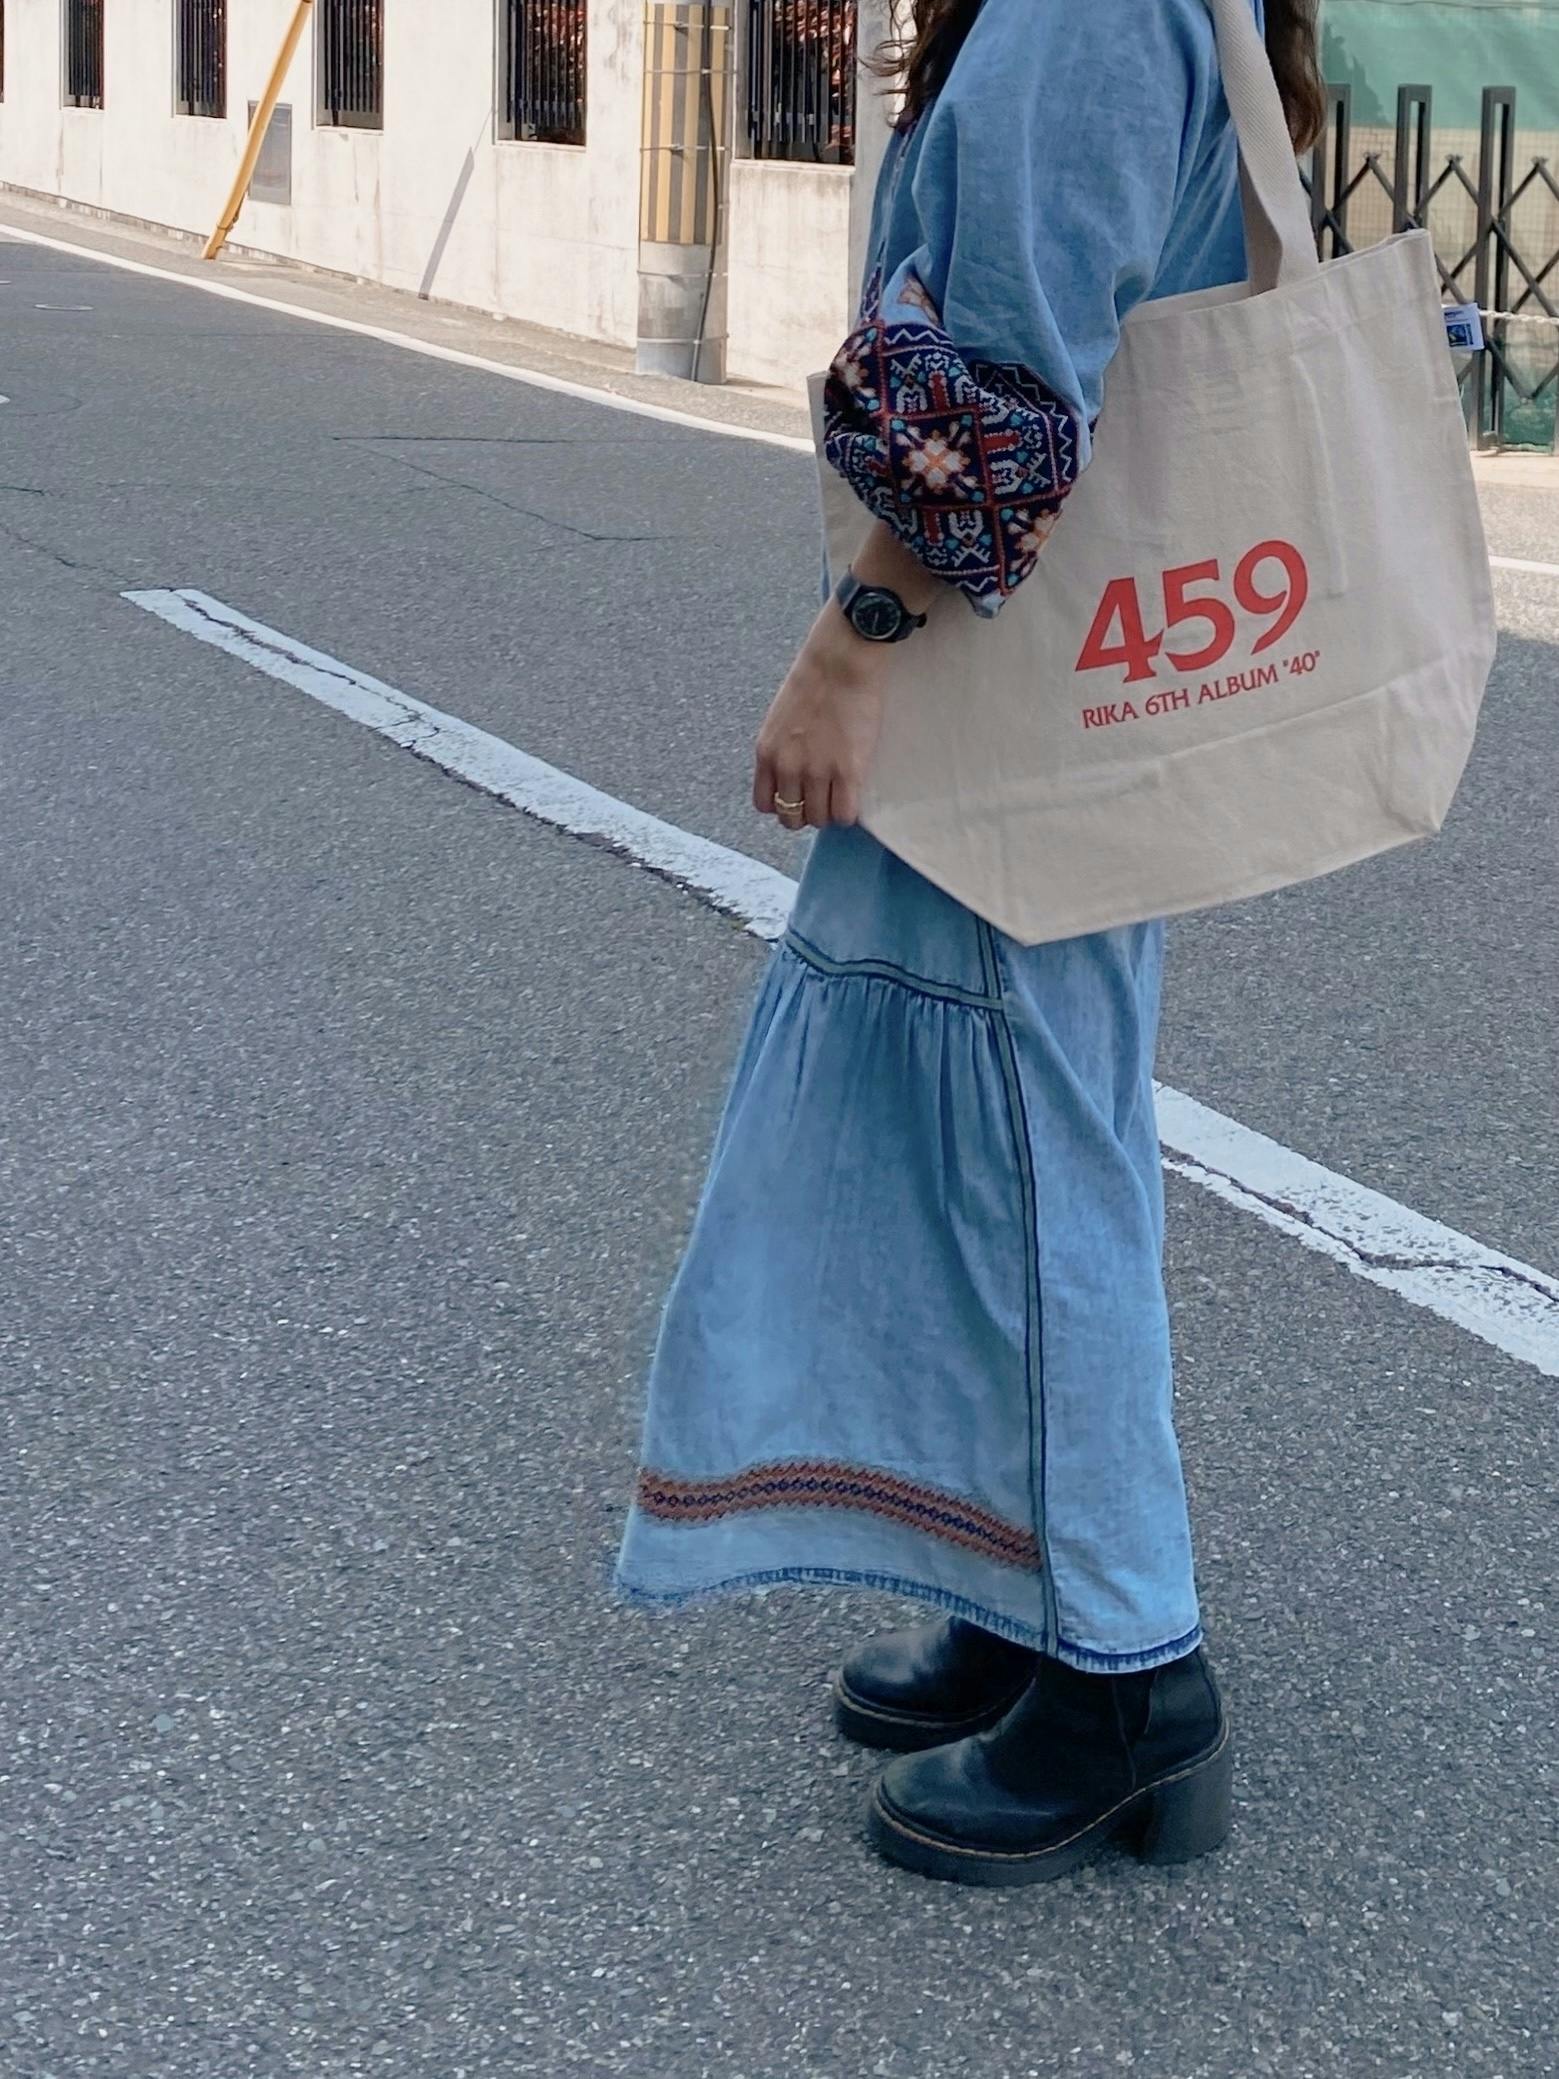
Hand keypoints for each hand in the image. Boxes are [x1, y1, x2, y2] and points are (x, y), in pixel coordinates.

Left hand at [753, 605, 889, 830]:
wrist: (841, 661)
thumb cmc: (815, 681)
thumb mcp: (779, 720)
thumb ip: (782, 750)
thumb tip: (794, 776)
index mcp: (767, 754)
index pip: (765, 804)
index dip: (784, 804)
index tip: (799, 795)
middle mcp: (787, 768)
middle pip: (791, 818)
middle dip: (806, 811)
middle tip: (823, 796)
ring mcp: (817, 773)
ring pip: (819, 819)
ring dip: (830, 811)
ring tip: (841, 792)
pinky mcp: (848, 772)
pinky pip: (845, 814)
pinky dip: (848, 812)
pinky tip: (854, 793)